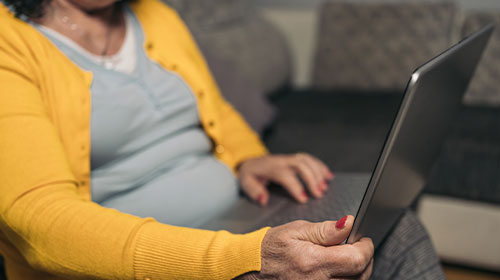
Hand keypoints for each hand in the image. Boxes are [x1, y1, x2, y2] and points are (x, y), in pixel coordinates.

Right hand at [236, 216, 373, 278]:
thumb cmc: (270, 248)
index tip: (363, 238)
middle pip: (360, 276)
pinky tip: (338, 270)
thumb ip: (326, 230)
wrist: (250, 268)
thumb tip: (349, 224)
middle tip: (356, 245)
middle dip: (364, 259)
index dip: (366, 247)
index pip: (356, 259)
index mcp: (313, 262)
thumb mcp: (297, 230)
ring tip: (346, 257)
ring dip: (357, 271)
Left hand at [238, 153, 333, 205]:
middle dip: (312, 179)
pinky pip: (310, 159)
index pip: (286, 176)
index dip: (296, 187)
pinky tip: (328, 176)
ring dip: (318, 173)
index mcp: (271, 168)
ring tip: (324, 188)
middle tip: (319, 194)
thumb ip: (254, 192)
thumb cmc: (250, 175)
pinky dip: (320, 166)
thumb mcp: (246, 184)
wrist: (250, 162)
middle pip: (301, 165)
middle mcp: (282, 161)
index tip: (304, 199)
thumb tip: (263, 200)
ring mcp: (290, 158)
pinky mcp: (295, 159)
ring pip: (307, 161)